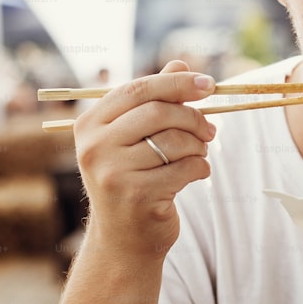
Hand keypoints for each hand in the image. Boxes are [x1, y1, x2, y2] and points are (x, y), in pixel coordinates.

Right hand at [73, 60, 216, 259]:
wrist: (124, 240)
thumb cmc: (134, 179)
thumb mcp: (137, 137)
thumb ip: (156, 100)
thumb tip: (181, 64)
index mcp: (90, 124)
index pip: (138, 89)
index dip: (177, 83)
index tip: (208, 84)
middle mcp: (95, 147)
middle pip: (159, 112)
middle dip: (194, 118)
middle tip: (211, 130)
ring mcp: (113, 173)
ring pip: (175, 141)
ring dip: (199, 147)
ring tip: (199, 155)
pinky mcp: (136, 196)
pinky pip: (185, 168)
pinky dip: (200, 169)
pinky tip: (197, 175)